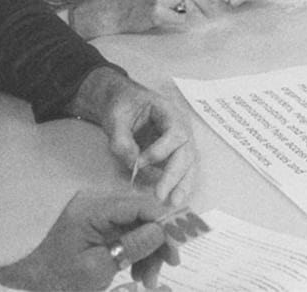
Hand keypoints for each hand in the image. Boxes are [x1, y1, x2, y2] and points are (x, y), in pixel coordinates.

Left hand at [0, 191, 177, 290]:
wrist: (30, 287)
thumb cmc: (59, 280)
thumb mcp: (98, 269)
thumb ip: (132, 246)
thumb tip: (163, 230)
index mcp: (93, 208)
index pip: (138, 205)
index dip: (163, 221)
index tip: (177, 244)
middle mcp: (98, 201)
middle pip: (141, 214)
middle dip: (157, 241)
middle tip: (169, 265)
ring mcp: (99, 212)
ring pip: (137, 224)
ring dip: (149, 250)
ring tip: (150, 279)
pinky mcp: (100, 223)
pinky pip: (127, 232)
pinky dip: (137, 251)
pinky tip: (139, 272)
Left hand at [70, 68, 196, 206]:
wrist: (125, 103)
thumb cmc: (123, 106)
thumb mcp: (116, 118)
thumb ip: (122, 140)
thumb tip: (133, 165)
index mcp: (170, 112)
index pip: (176, 133)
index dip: (160, 150)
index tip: (140, 162)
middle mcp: (181, 127)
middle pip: (186, 151)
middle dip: (175, 174)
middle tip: (161, 195)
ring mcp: (180, 141)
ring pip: (189, 163)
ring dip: (183, 183)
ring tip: (175, 202)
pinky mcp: (174, 154)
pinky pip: (183, 169)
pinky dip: (180, 184)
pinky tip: (174, 199)